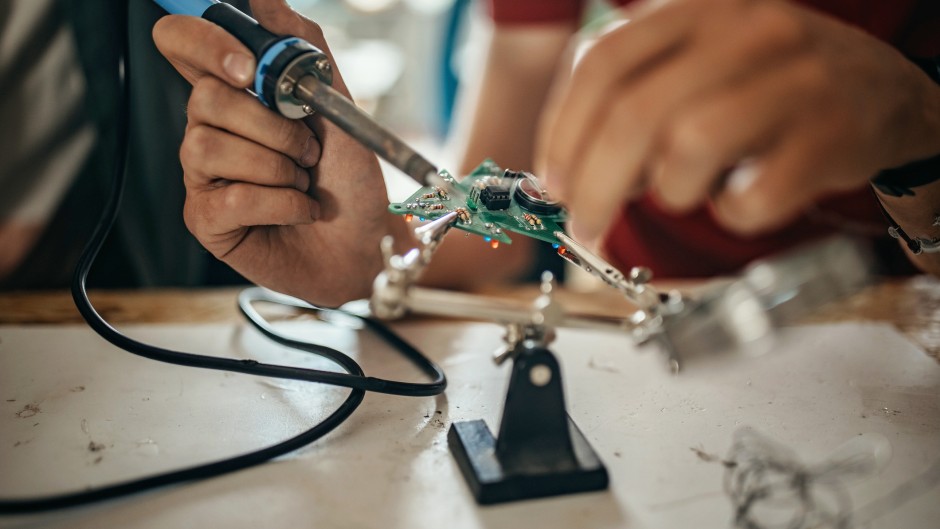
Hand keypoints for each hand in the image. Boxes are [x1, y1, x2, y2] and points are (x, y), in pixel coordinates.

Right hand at [154, 0, 404, 305]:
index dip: (202, 44)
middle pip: (203, 98)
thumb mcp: (338, 108)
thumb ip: (304, 50)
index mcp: (237, 95)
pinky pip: (231, 196)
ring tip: (304, 183)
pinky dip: (282, 203)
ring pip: (210, 146)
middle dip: (272, 125)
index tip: (246, 67)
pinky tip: (301, 211)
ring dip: (278, 167)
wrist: (367, 243)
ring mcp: (203, 175)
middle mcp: (211, 129)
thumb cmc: (351, 181)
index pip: (182, 45)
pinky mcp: (207, 218)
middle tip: (308, 150)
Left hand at [536, 0, 939, 244]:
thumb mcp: (696, 67)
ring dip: (671, 192)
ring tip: (687, 191)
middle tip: (585, 227)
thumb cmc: (766, 89)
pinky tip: (742, 199)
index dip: (563, 132)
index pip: (603, 62)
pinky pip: (752, 197)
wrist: (883, 93)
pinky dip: (732, 215)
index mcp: (696, 9)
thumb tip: (564, 178)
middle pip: (636, 114)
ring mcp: (794, 78)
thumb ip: (631, 101)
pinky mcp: (832, 134)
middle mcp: (745, 30)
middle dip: (595, 188)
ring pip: (690, 147)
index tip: (551, 185)